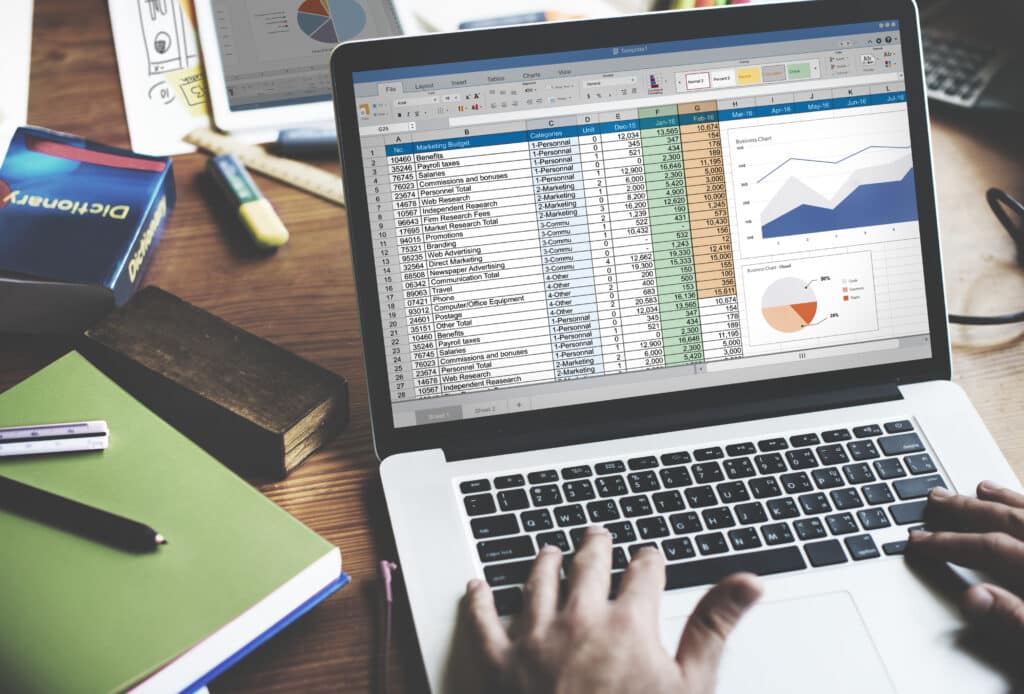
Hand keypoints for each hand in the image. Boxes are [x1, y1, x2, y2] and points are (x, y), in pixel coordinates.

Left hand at [464, 526, 761, 693]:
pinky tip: (478, 586)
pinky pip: (482, 619)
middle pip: (587, 564)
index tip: (650, 557)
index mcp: (628, 623)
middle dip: (596, 546)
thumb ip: (714, 626)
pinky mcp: (497, 662)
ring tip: (548, 551)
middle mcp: (578, 619)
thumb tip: (749, 582)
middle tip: (596, 536)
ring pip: (537, 580)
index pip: (643, 572)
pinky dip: (479, 599)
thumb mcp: (690, 687)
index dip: (649, 561)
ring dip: (544, 561)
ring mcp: (534, 638)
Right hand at [908, 481, 1023, 635]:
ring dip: (1005, 501)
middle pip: (1009, 522)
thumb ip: (1015, 619)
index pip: (990, 548)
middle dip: (968, 510)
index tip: (919, 541)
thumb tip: (973, 597)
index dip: (949, 543)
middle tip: (936, 499)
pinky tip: (1023, 506)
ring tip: (981, 489)